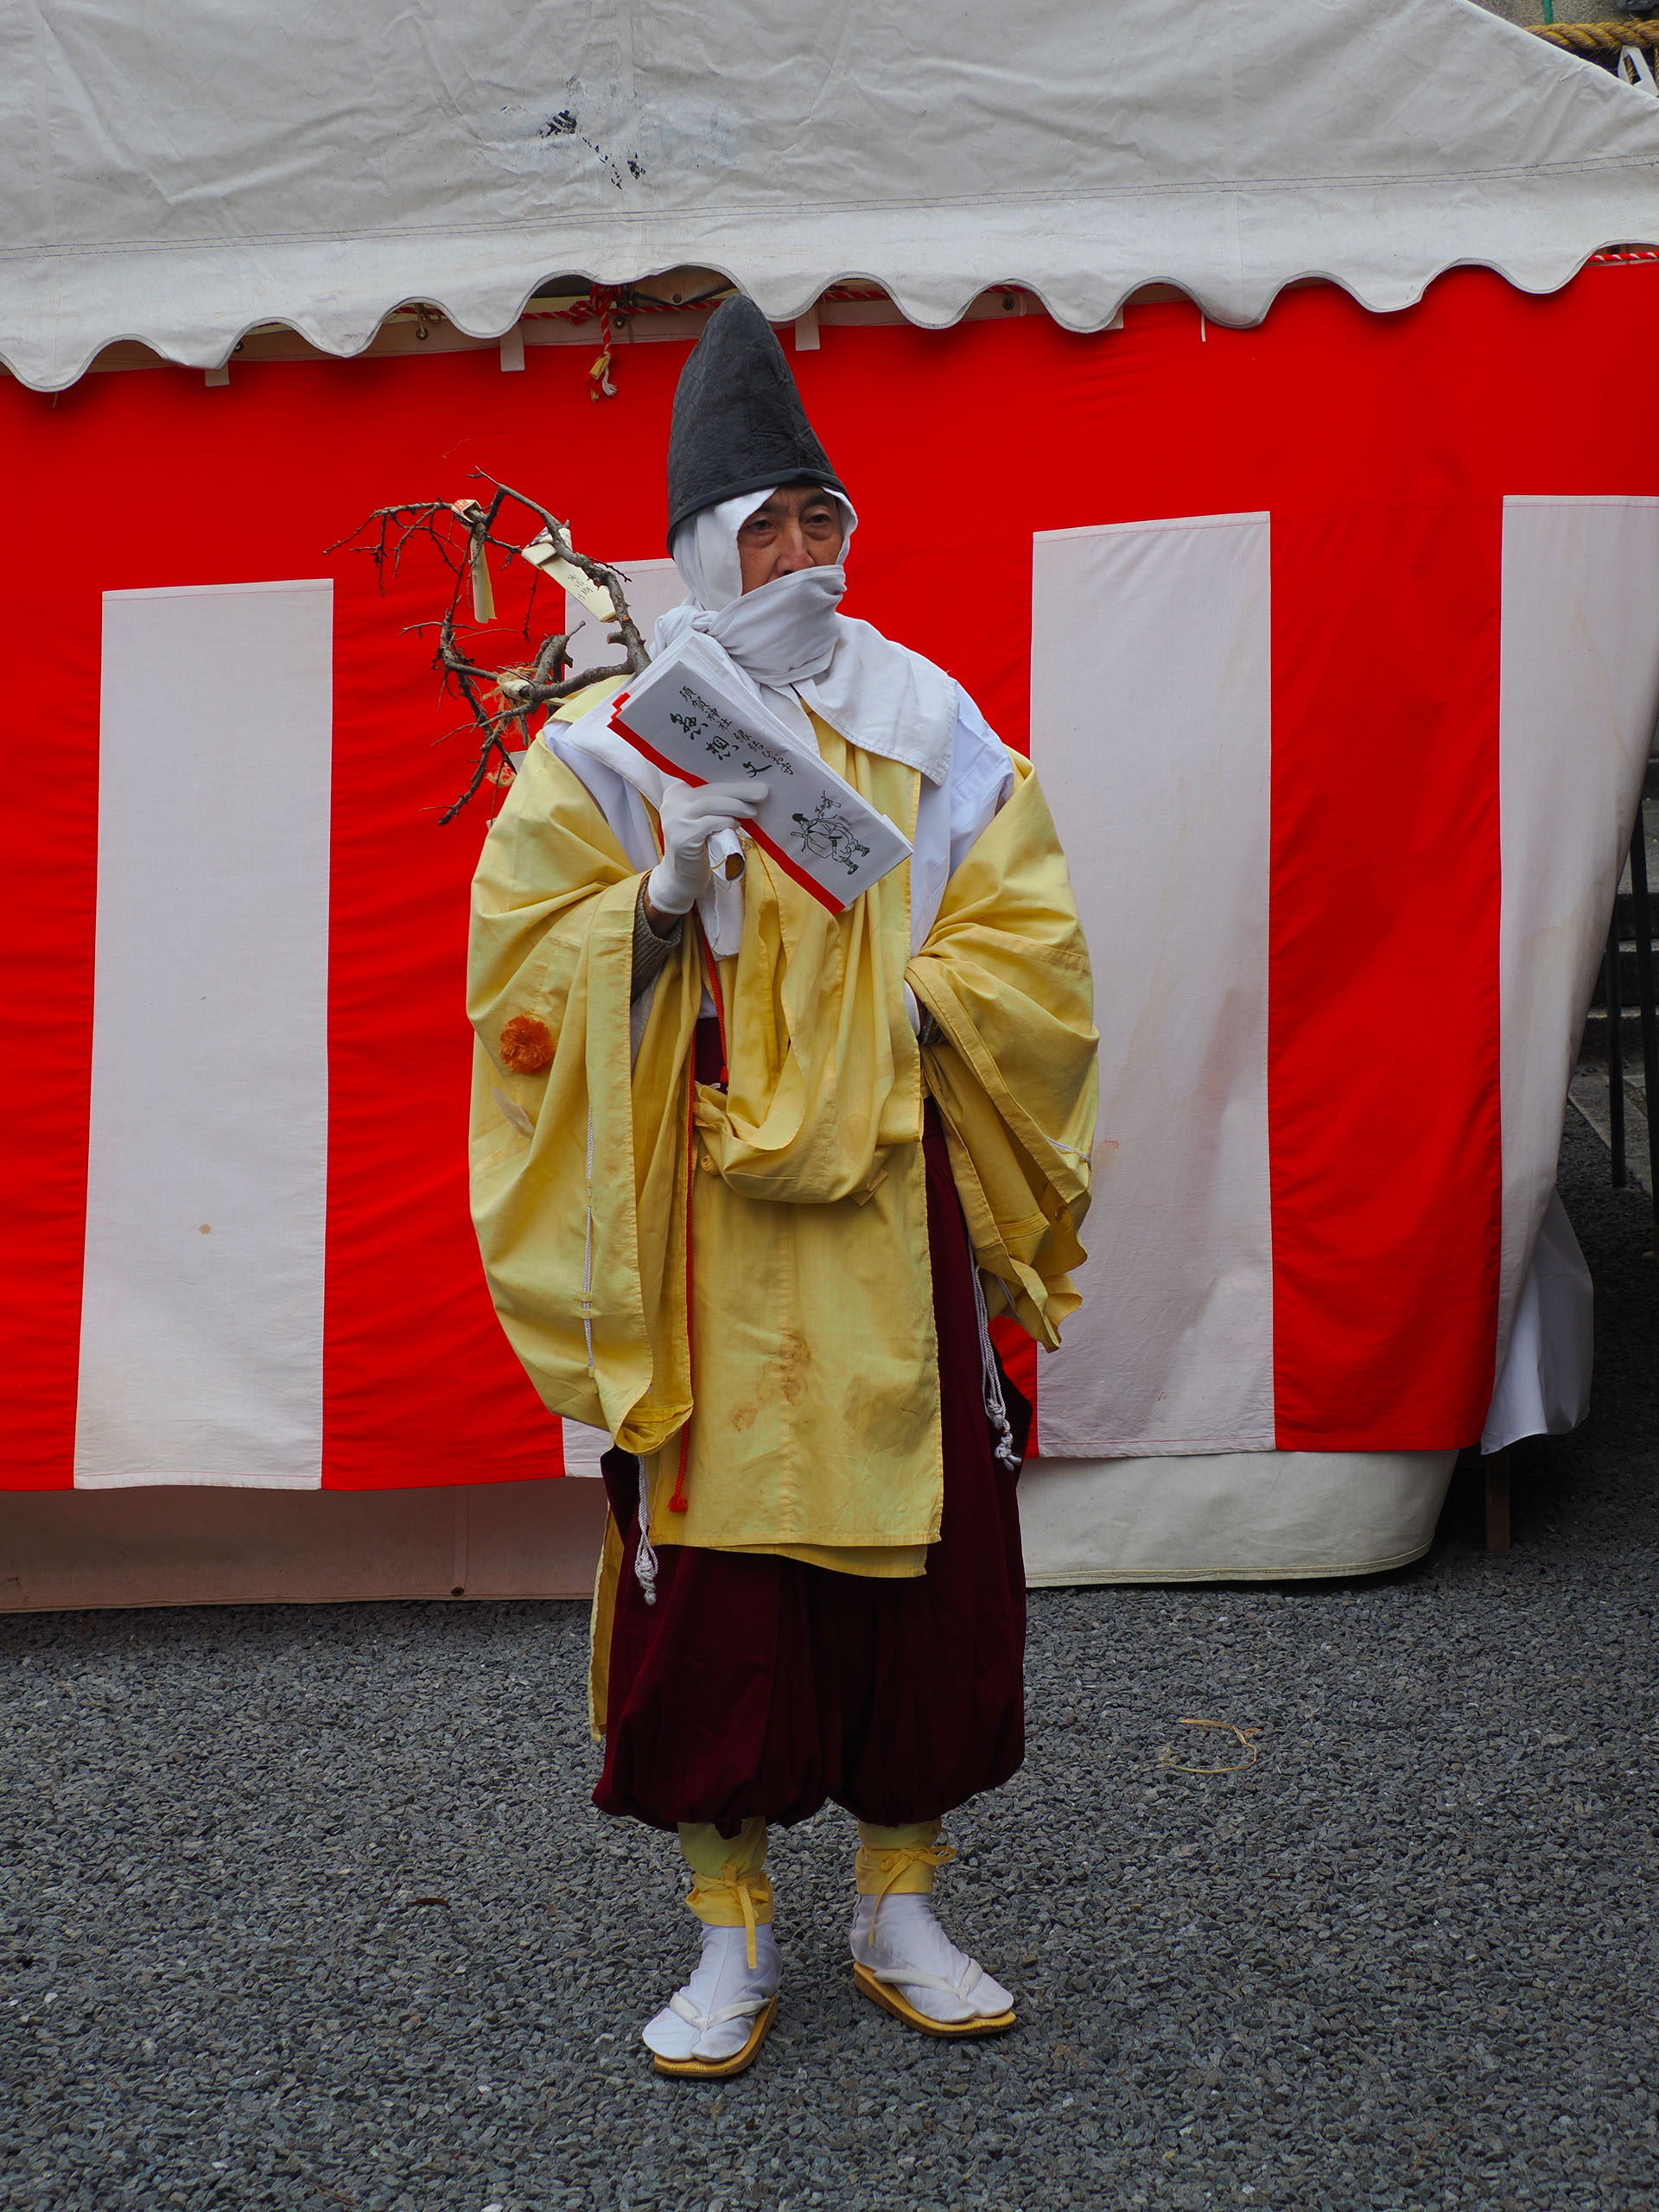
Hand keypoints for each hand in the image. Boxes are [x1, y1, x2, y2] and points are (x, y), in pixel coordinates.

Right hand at [647, 780, 765, 917]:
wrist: (682, 878)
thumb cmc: (700, 845)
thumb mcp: (704, 818)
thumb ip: (717, 803)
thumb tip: (751, 788)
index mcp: (677, 792)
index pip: (707, 779)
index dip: (732, 780)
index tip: (754, 779)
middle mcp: (672, 802)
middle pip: (710, 789)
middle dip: (739, 790)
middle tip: (763, 791)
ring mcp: (674, 820)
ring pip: (709, 803)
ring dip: (736, 805)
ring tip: (754, 811)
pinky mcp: (682, 837)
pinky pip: (709, 823)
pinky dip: (726, 821)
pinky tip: (737, 824)